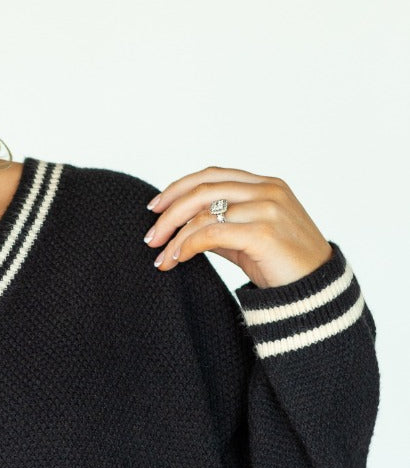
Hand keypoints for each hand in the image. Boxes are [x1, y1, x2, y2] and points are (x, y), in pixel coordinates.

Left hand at [144, 165, 332, 288]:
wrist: (315, 292)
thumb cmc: (283, 267)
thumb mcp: (248, 239)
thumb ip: (221, 226)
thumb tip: (183, 227)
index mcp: (266, 185)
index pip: (212, 175)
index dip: (178, 188)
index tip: (155, 207)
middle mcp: (267, 191)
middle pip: (203, 190)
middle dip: (169, 214)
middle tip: (151, 238)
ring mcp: (268, 209)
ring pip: (204, 213)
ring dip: (175, 236)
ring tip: (161, 258)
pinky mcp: (264, 232)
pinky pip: (212, 234)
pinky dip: (188, 245)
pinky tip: (178, 259)